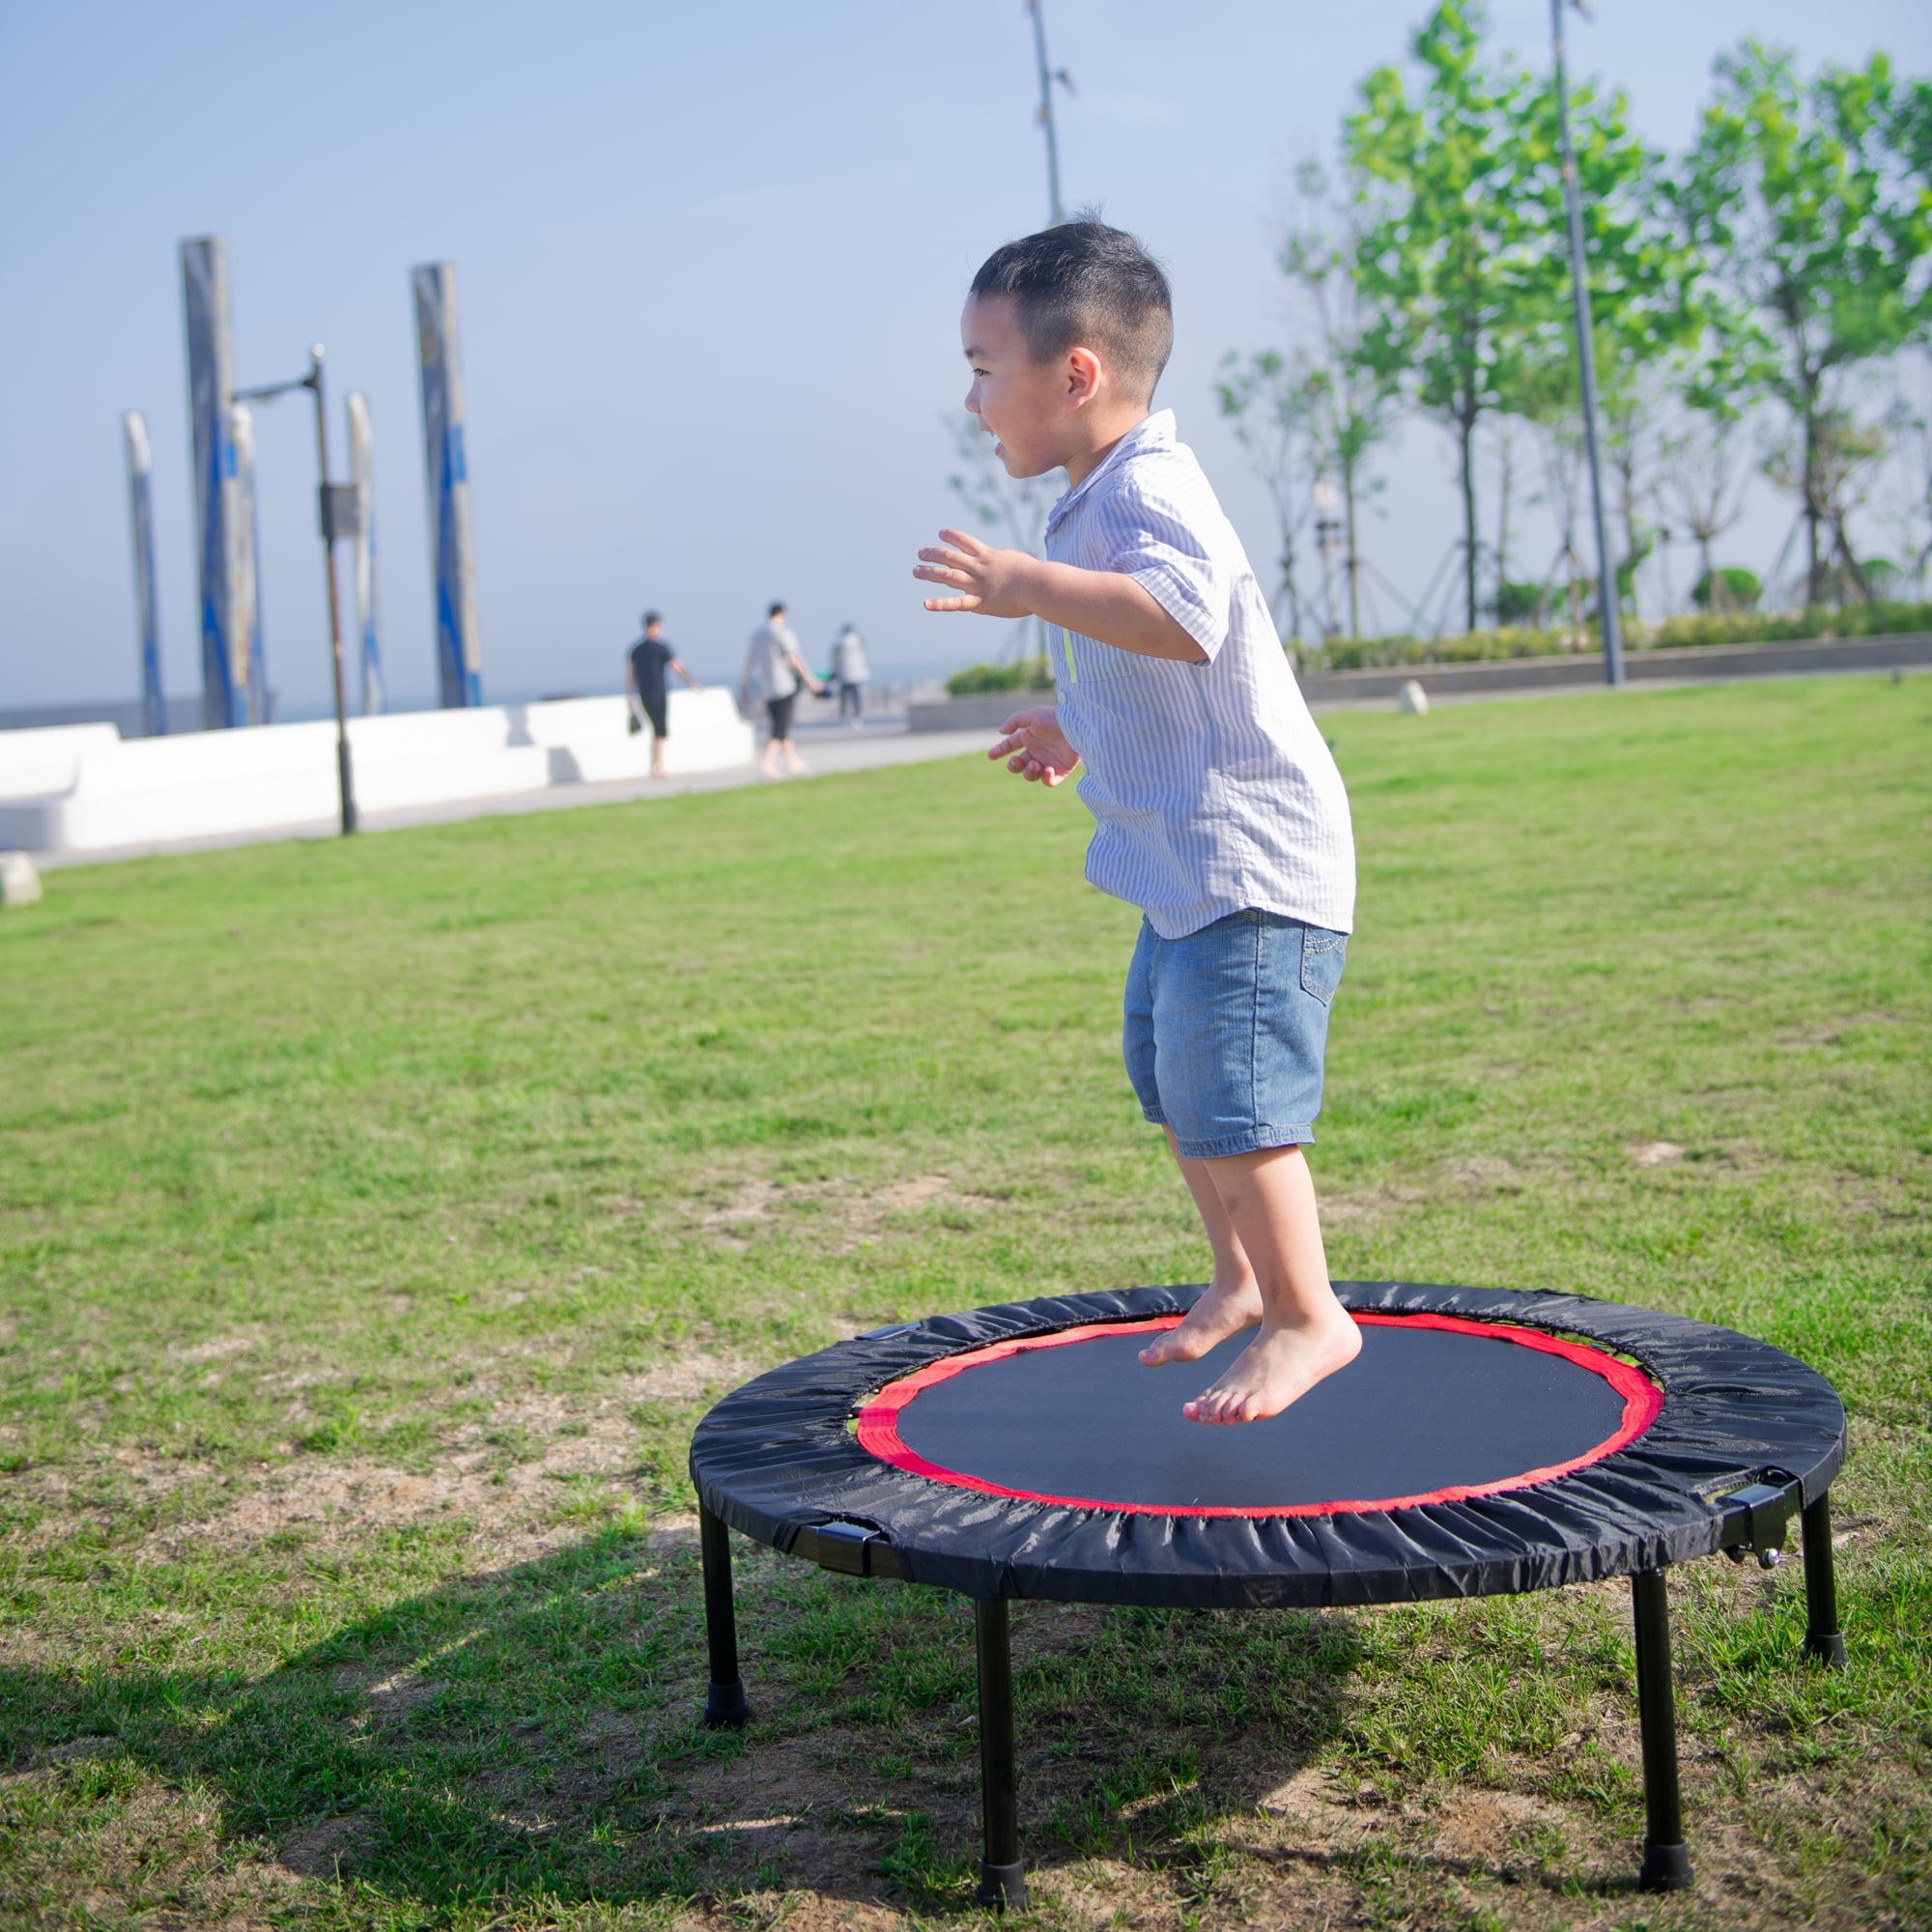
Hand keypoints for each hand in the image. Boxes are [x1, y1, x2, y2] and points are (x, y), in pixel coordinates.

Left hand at [915, 528, 1040, 618]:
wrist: (1038, 585)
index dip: (952, 536)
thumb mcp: (1016, 561)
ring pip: (947, 576)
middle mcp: (979, 567)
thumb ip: (1004, 561)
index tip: (941, 533)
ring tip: (915, 570)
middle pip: (950, 557)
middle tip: (920, 553)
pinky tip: (925, 603)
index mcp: (988, 556)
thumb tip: (1003, 562)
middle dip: (934, 554)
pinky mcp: (980, 602)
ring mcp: (977, 584)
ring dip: (929, 573)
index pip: (966, 541)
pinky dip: (940, 604)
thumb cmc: (1035, 574)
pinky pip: (956, 603)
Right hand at [988, 706, 1077, 786]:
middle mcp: (1037, 750)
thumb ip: (1014, 722)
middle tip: (1017, 761)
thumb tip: (1001, 732)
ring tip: (1035, 764)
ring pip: (1031, 775)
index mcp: (1029, 737)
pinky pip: (1049, 781)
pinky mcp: (1061, 771)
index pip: (1010, 745)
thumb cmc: (1055, 718)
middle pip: (1018, 765)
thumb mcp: (1032, 715)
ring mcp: (1048, 761)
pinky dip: (1046, 778)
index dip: (1000, 751)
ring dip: (1029, 772)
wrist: (1077, 727)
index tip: (990, 756)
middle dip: (1014, 766)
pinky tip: (1048, 769)